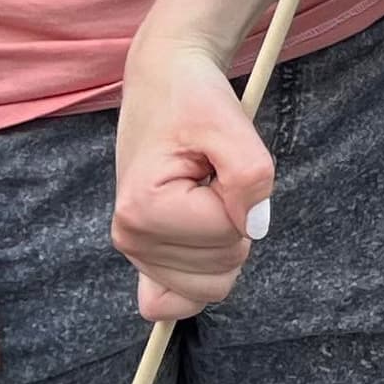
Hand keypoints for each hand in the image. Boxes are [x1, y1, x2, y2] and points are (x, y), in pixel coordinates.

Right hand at [115, 31, 278, 325]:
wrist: (166, 80)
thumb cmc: (194, 98)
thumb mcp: (229, 122)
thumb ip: (250, 176)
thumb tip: (254, 227)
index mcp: (143, 210)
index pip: (229, 235)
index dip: (242, 198)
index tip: (218, 161)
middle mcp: (130, 238)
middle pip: (222, 271)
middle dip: (234, 222)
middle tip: (212, 177)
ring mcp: (134, 251)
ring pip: (210, 287)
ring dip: (222, 239)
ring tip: (203, 193)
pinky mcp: (143, 255)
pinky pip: (172, 303)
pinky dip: (198, 280)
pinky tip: (199, 243)